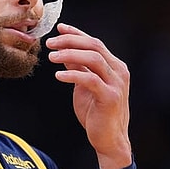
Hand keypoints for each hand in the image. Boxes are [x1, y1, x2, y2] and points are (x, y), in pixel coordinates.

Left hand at [46, 23, 132, 168]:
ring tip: (51, 57)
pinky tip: (58, 76)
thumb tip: (64, 53)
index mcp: (114, 67)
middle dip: (70, 41)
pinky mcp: (110, 97)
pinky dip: (73, 75)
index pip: (95, 43)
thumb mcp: (85, 87)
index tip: (59, 28)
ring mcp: (116, 84)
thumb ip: (79, 69)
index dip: (76, 33)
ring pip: (93, 59)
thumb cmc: (97, 114)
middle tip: (50, 43)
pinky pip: (90, 80)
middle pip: (94, 46)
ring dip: (70, 55)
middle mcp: (119, 71)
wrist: (109, 140)